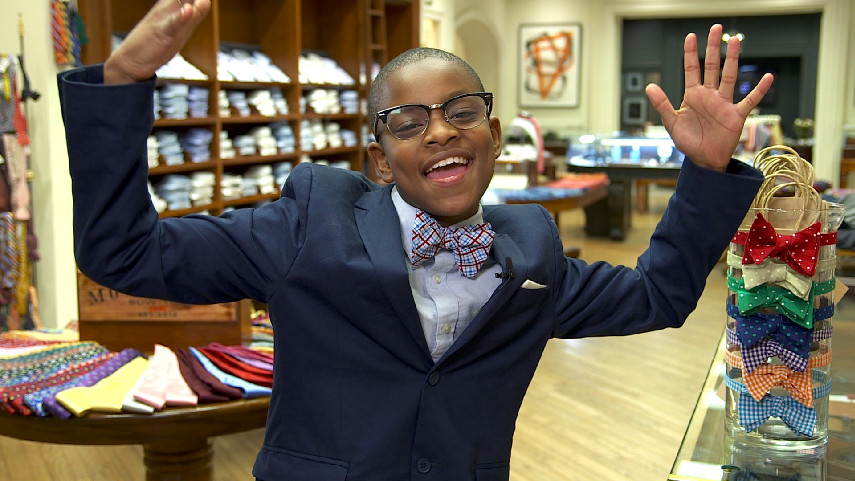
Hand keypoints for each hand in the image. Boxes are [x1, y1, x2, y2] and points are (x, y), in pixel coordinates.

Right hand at [104, 0, 210, 84]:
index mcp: (174, 3)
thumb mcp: (182, 27)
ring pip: (180, 0)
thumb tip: (205, 1)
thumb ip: (195, 14)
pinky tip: (187, 11)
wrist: (131, 60)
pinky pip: (173, 23)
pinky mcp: (162, 33)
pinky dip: (180, 17)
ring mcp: (165, 18)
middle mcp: (169, 5)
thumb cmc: (157, 43)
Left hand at [645, 24, 772, 171]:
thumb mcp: (672, 123)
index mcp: (693, 96)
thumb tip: (649, 86)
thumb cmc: (689, 141)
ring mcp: (723, 104)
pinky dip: (759, 90)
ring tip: (735, 41)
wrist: (704, 160)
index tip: (690, 36)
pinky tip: (767, 78)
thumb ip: (662, 104)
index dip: (690, 53)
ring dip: (732, 60)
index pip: (691, 69)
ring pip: (728, 77)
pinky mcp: (736, 115)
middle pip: (712, 67)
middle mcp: (709, 95)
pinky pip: (750, 100)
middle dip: (713, 48)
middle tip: (715, 28)